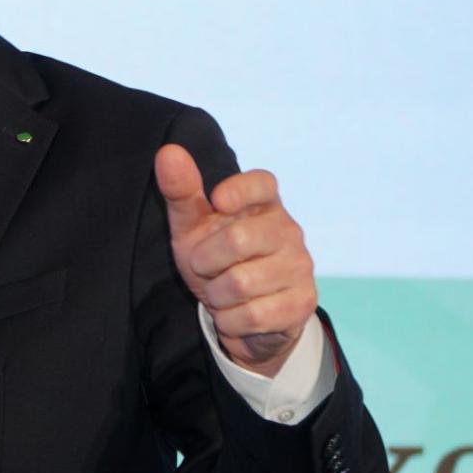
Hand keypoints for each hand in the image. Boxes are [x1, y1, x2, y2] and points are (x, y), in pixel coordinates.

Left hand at [154, 144, 316, 377]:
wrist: (242, 316)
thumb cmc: (214, 260)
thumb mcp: (192, 228)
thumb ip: (181, 192)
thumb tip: (168, 152)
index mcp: (264, 204)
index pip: (262, 183)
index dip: (239, 191)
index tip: (217, 203)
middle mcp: (289, 231)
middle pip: (238, 240)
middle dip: (206, 262)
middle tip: (206, 269)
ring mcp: (300, 267)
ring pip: (241, 284)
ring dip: (216, 295)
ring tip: (222, 293)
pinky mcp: (303, 302)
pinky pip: (253, 315)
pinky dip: (231, 321)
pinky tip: (236, 315)